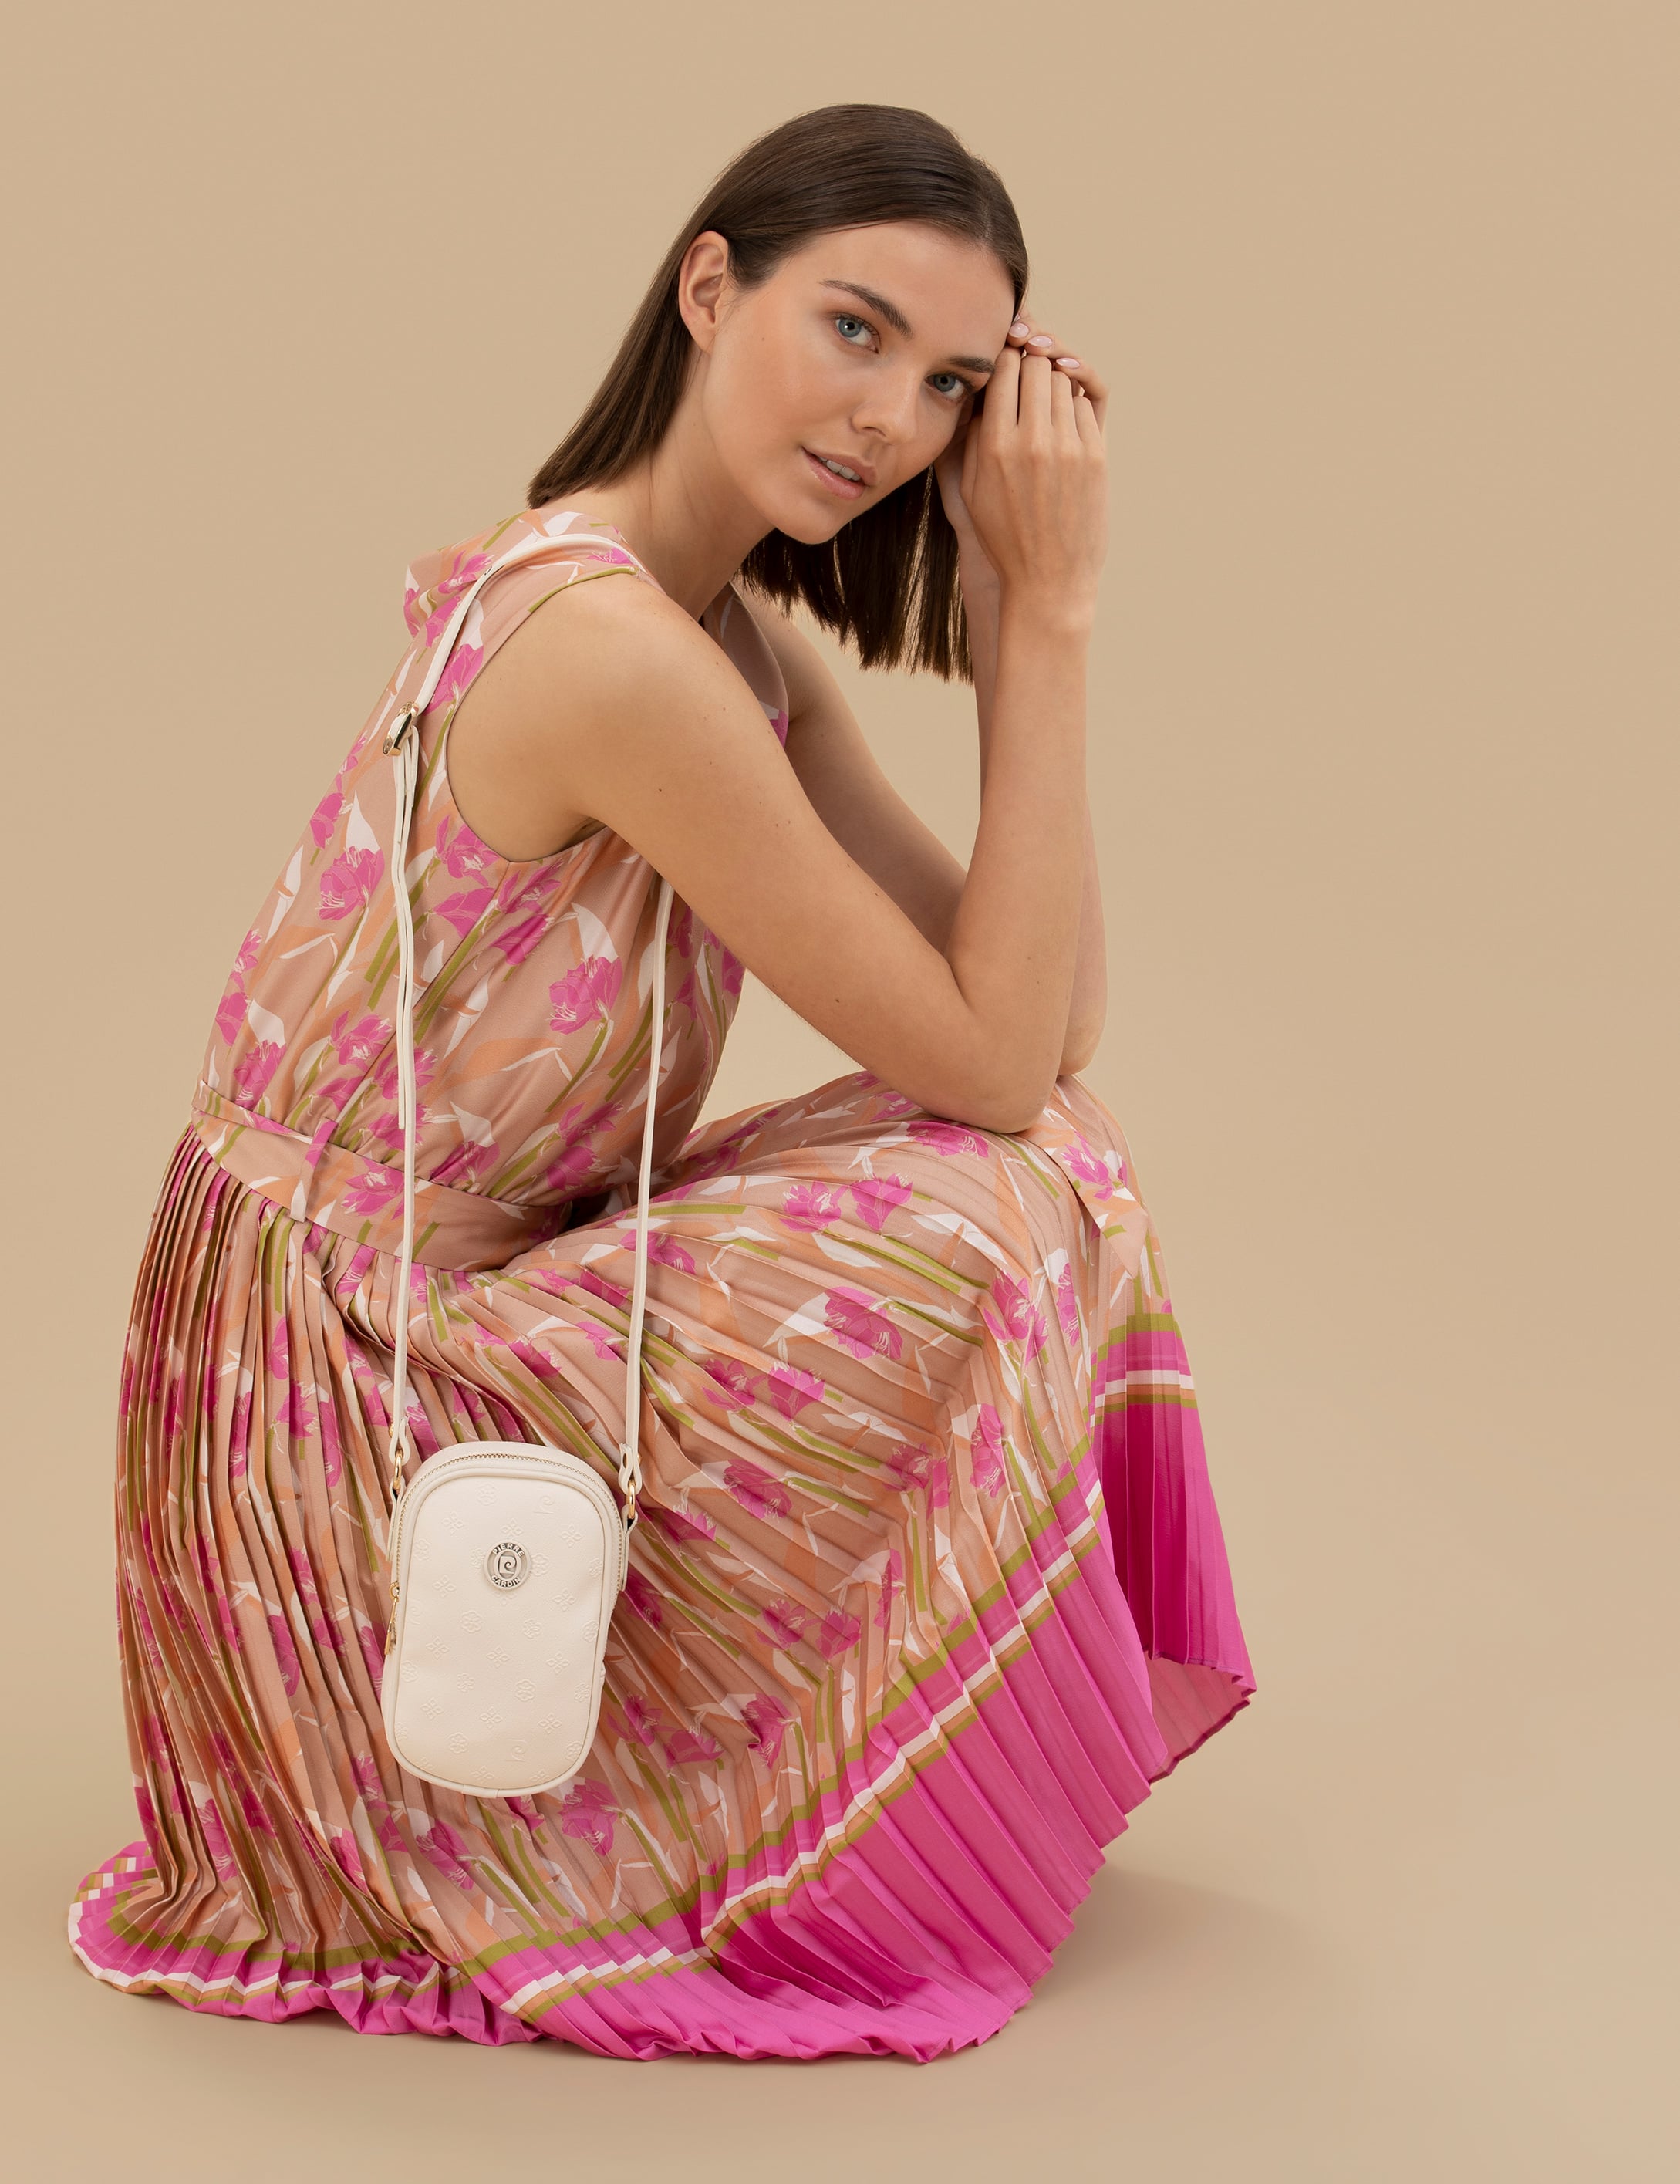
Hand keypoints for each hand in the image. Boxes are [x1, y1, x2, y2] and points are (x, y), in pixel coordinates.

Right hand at [934, 313, 1107, 623]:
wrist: (1048, 580)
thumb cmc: (1004, 536)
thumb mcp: (973, 488)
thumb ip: (977, 433)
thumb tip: (986, 385)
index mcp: (996, 447)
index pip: (1003, 368)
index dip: (1003, 356)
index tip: (1003, 360)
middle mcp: (1034, 442)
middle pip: (1036, 365)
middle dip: (1031, 361)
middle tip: (1026, 369)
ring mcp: (1069, 447)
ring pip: (1064, 380)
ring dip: (1054, 380)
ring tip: (1044, 397)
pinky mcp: (1096, 455)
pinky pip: (1086, 404)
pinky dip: (1075, 403)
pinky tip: (1064, 419)